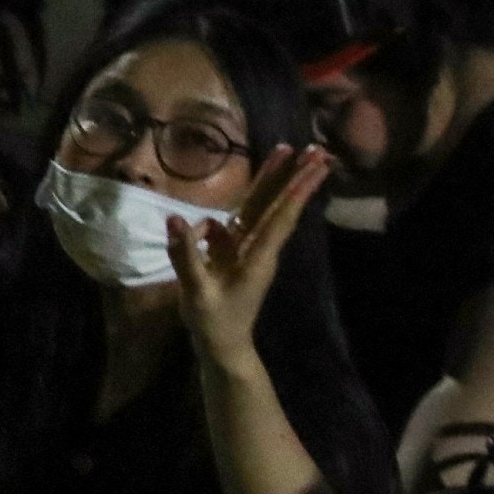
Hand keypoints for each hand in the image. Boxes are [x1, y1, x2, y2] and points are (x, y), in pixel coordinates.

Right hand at [172, 144, 326, 367]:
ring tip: (289, 152)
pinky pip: (244, 218)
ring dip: (278, 180)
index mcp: (257, 257)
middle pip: (280, 206)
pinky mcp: (237, 250)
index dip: (294, 190)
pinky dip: (247, 201)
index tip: (311, 166)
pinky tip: (227, 202)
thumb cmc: (214, 321)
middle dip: (298, 177)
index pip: (280, 218)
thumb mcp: (196, 292)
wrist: (224, 344)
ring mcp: (249, 247)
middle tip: (319, 149)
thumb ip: (186, 256)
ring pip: (265, 207)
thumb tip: (174, 219)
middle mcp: (260, 247)